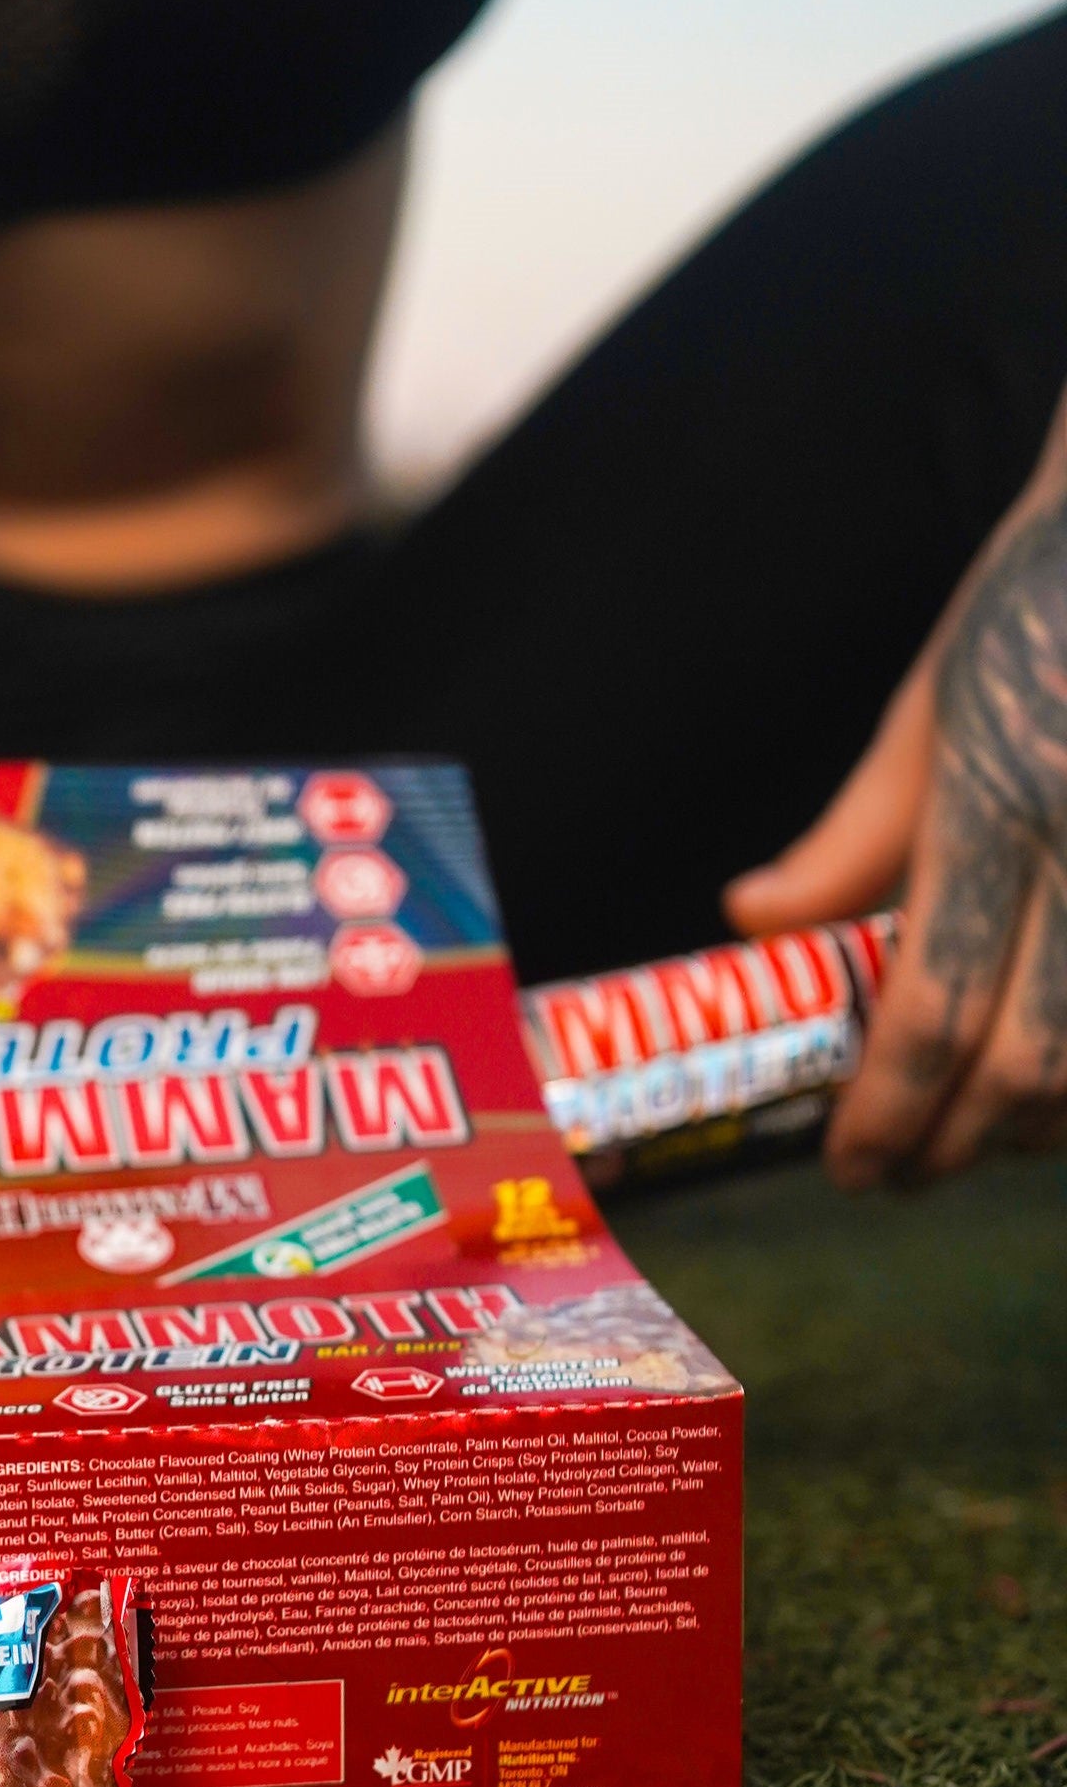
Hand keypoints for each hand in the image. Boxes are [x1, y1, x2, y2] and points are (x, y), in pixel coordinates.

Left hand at [724, 422, 1066, 1183]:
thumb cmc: (1036, 610)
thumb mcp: (928, 707)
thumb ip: (851, 839)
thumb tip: (749, 925)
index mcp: (994, 800)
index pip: (930, 1004)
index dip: (887, 1112)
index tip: (851, 1165)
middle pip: (1030, 1060)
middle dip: (958, 1145)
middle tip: (901, 1176)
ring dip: (1042, 1128)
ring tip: (978, 1140)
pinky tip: (1058, 1091)